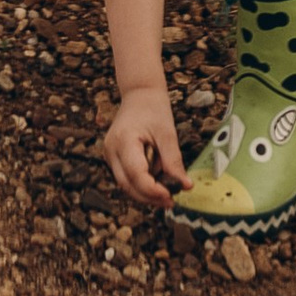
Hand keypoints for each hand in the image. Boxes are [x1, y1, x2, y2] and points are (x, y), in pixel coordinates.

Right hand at [101, 83, 187, 208]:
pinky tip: (157, 184)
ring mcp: (109, 155)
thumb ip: (174, 161)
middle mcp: (111, 150)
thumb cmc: (153, 109)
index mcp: (123, 140)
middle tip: (171, 201)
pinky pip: (126, 178)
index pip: (135, 174)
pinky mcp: (114, 158)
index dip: (152, 190)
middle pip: (127, 185)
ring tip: (167, 193)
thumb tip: (186, 186)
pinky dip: (141, 185)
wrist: (139, 94)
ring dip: (145, 193)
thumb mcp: (167, 133)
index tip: (170, 196)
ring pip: (125, 185)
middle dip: (149, 197)